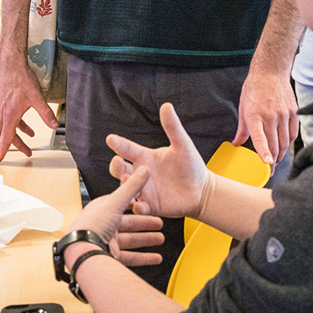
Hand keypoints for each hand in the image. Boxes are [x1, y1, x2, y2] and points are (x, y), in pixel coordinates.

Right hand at [0, 60, 57, 163]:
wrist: (12, 66)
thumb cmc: (22, 80)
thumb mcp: (37, 97)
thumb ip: (45, 113)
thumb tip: (54, 125)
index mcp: (9, 115)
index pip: (5, 138)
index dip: (1, 151)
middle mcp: (3, 114)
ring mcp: (4, 109)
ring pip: (6, 129)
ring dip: (16, 141)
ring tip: (27, 150)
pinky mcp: (6, 105)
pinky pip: (11, 121)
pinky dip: (20, 128)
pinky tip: (29, 131)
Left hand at [65, 168, 162, 266]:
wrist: (83, 252)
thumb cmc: (92, 226)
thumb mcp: (115, 203)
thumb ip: (131, 188)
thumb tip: (143, 170)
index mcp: (100, 209)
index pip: (121, 203)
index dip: (136, 203)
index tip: (148, 203)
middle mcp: (102, 225)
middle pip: (128, 223)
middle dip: (145, 223)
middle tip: (159, 223)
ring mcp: (106, 241)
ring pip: (130, 240)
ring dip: (146, 239)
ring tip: (160, 238)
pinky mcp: (110, 256)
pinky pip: (130, 256)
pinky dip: (144, 257)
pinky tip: (155, 257)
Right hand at [106, 103, 210, 219]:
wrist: (202, 190)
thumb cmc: (191, 165)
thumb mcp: (182, 145)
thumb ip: (172, 127)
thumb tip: (167, 105)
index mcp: (144, 157)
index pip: (127, 149)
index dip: (118, 144)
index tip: (110, 139)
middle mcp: (140, 173)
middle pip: (121, 169)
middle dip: (116, 166)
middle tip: (117, 162)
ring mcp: (143, 190)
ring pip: (127, 188)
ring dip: (124, 186)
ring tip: (126, 181)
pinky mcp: (150, 206)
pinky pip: (140, 207)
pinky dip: (138, 207)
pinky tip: (139, 205)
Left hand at [232, 65, 298, 165]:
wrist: (270, 73)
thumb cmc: (253, 90)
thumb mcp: (243, 108)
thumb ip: (242, 129)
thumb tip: (237, 144)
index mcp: (255, 115)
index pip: (260, 138)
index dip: (264, 152)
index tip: (268, 164)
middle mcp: (270, 116)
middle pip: (275, 144)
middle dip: (273, 161)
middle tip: (271, 171)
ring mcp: (284, 114)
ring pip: (285, 142)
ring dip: (281, 154)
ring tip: (276, 160)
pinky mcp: (293, 112)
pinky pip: (293, 133)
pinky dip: (289, 143)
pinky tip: (284, 146)